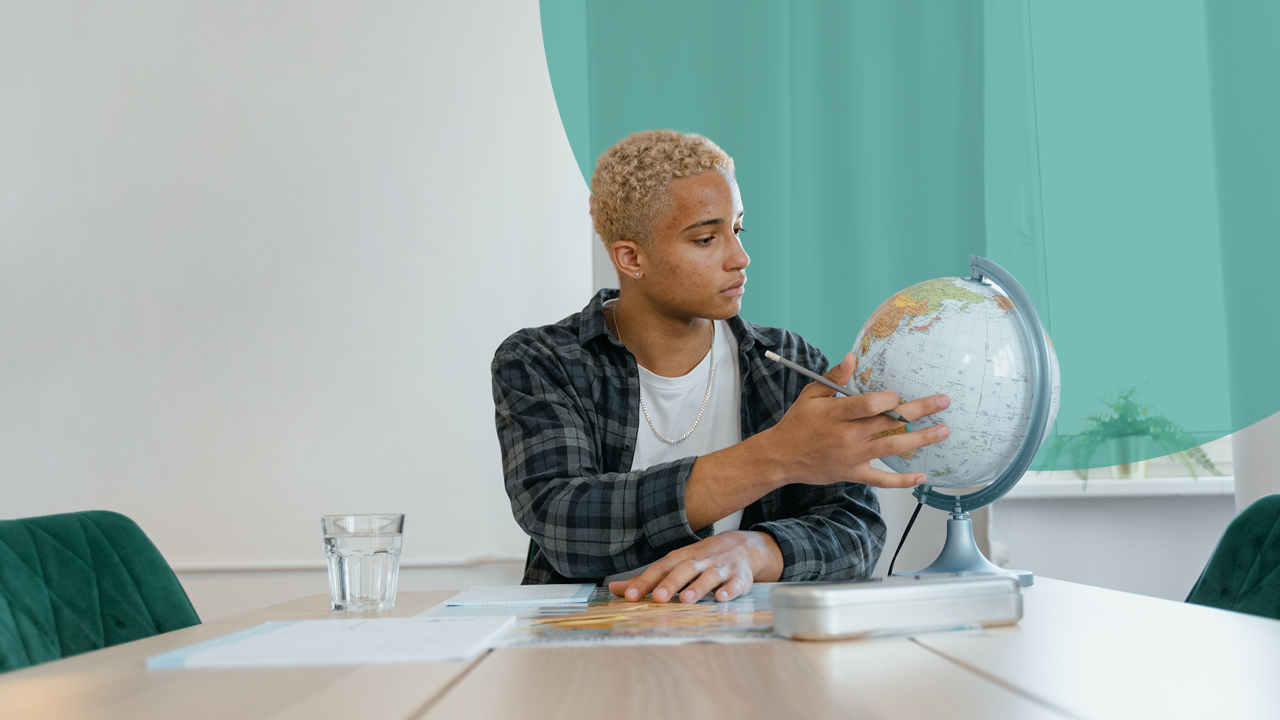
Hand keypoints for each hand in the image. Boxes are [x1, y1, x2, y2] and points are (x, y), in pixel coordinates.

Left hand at [607, 531, 781, 603]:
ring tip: (685, 600)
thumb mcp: (674, 564)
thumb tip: (614, 589)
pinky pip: (735, 584)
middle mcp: (699, 561)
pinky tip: (722, 598)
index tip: (630, 597)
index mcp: (680, 558)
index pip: (660, 568)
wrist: (742, 546)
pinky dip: (729, 591)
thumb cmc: (701, 559)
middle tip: (657, 598)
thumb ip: (646, 579)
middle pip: (683, 569)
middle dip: (670, 583)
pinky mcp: (739, 578)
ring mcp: (720, 569)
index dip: (645, 582)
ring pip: (709, 576)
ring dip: (698, 587)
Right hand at [758, 352, 950, 488]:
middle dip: (920, 411)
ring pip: (892, 448)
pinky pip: (882, 479)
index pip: (870, 405)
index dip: (889, 399)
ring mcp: (852, 457)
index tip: (898, 393)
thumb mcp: (811, 395)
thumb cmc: (798, 422)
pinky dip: (902, 481)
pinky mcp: (853, 473)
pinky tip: (922, 476)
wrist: (781, 456)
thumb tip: (852, 358)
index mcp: (836, 414)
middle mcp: (847, 436)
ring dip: (920, 439)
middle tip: (943, 402)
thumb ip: (834, 378)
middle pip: (889, 422)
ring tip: (943, 431)